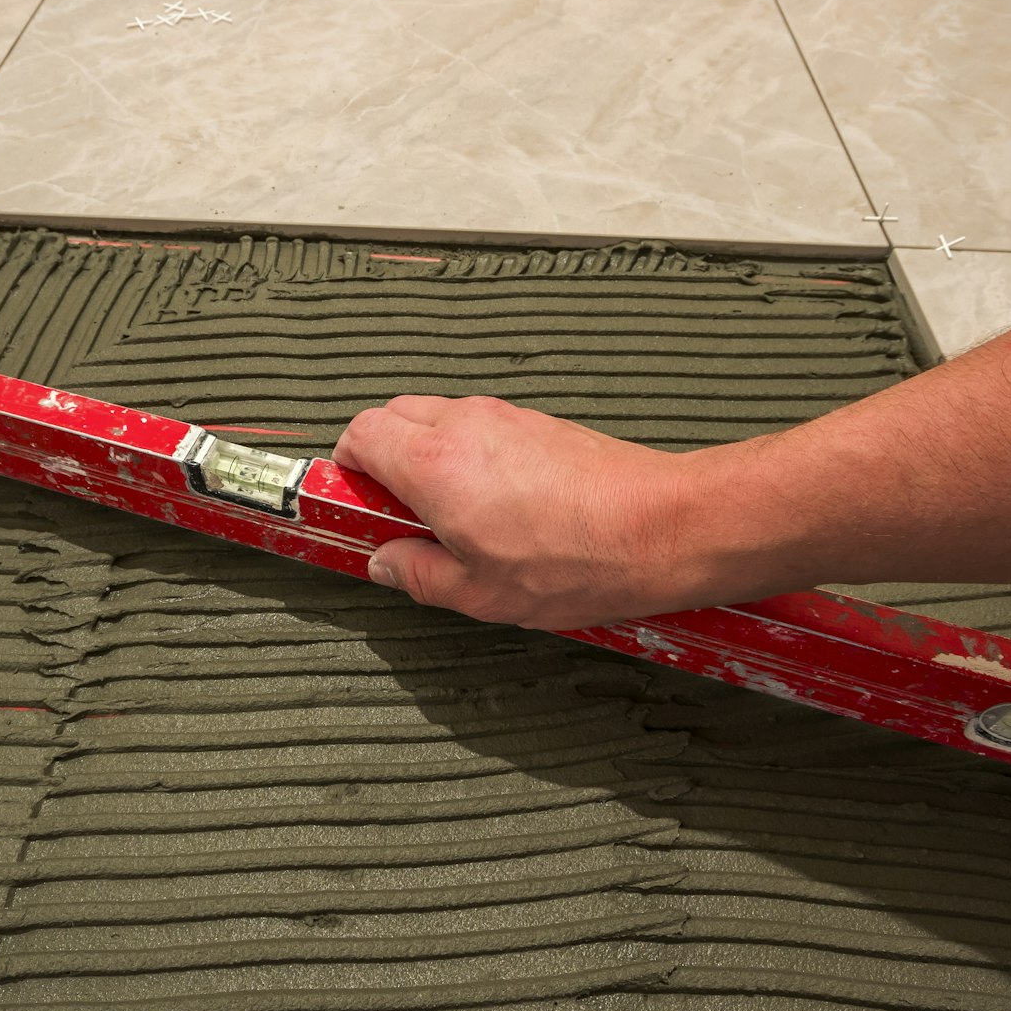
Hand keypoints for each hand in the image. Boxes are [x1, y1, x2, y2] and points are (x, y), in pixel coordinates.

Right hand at [332, 395, 732, 629]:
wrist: (663, 527)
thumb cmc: (580, 560)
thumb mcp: (480, 593)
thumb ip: (418, 574)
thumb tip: (388, 564)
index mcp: (435, 464)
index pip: (359, 435)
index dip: (347, 471)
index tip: (356, 508)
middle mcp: (465, 425)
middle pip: (392, 416)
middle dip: (381, 460)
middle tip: (397, 515)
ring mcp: (506, 417)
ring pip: (437, 419)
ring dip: (426, 456)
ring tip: (451, 516)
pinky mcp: (539, 422)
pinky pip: (480, 427)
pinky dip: (469, 455)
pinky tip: (496, 506)